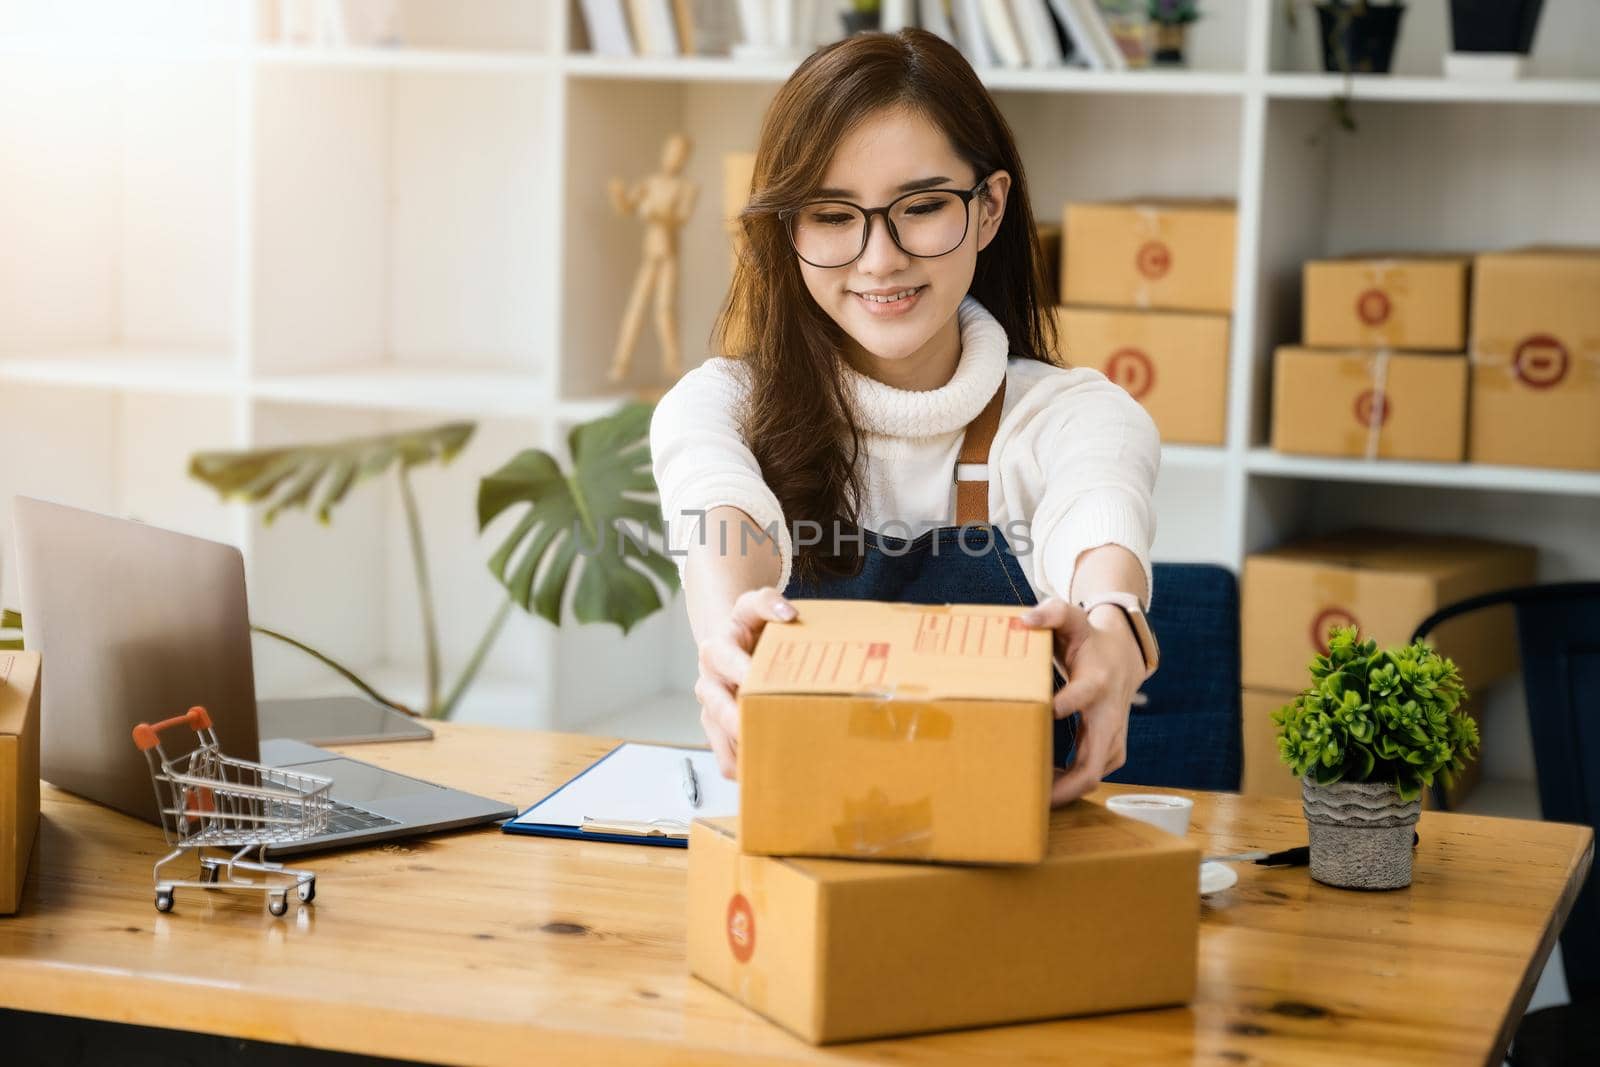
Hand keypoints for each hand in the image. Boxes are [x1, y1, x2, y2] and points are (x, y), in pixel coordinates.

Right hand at [694, 586, 796, 778]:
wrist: (731, 642)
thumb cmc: (748, 626)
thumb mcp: (755, 604)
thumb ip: (769, 602)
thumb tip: (788, 613)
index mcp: (716, 650)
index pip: (729, 664)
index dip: (748, 674)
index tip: (769, 684)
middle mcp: (708, 682)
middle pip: (721, 709)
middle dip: (745, 722)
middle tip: (776, 733)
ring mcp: (710, 710)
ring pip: (721, 739)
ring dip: (746, 751)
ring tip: (778, 761)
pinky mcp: (715, 730)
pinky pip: (724, 758)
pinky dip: (744, 768)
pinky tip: (769, 769)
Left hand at [1020, 597, 1148, 807]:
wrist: (1124, 656)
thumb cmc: (1089, 639)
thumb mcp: (1072, 619)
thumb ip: (1050, 613)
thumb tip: (1023, 620)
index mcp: (1096, 682)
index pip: (1081, 697)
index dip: (1062, 707)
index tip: (1036, 718)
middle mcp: (1108, 715)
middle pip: (1093, 761)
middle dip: (1064, 784)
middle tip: (1029, 795)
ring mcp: (1113, 736)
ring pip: (1094, 774)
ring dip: (1064, 790)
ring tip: (1030, 796)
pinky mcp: (1112, 748)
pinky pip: (1093, 773)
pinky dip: (1070, 784)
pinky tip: (1043, 785)